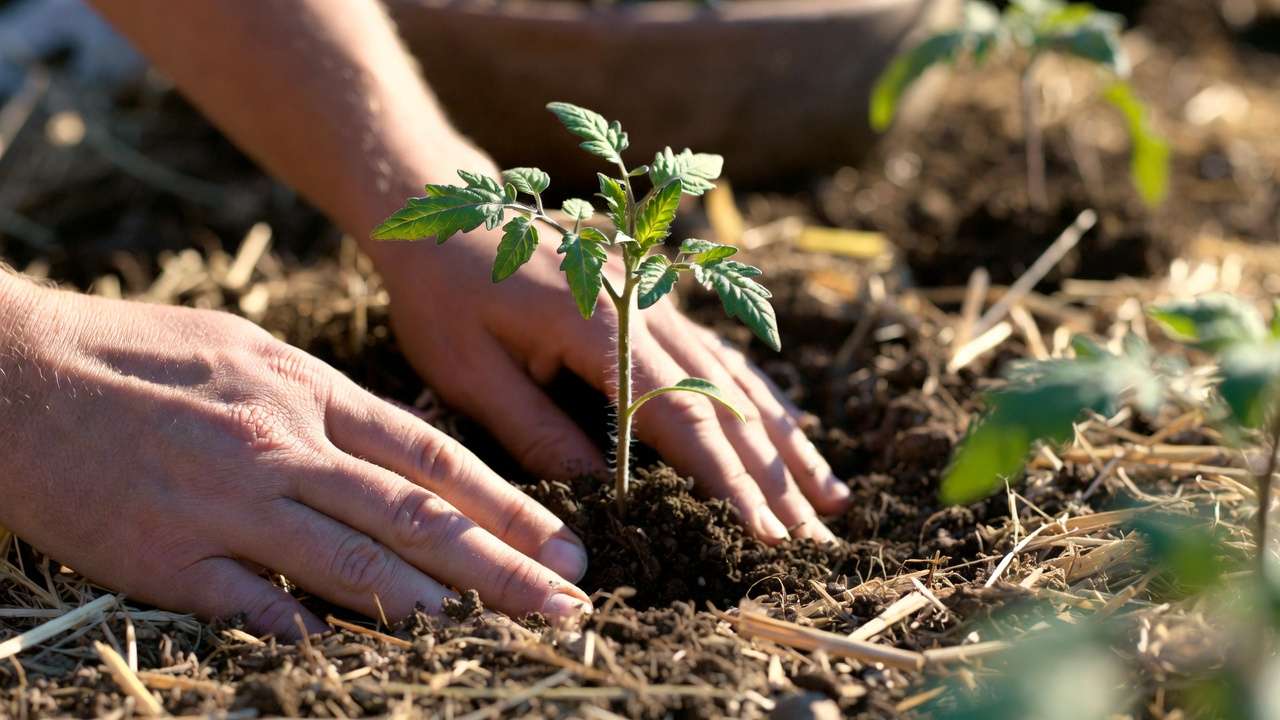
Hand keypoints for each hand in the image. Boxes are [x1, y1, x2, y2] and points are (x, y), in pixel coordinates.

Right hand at [0, 277, 590, 636]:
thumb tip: (408, 457)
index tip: (564, 546)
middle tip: (567, 605)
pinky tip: (350, 650)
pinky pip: (252, 603)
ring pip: (349, 562)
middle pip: (414, 517)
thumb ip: (330, 406)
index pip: (434, 458)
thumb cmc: (142, 355)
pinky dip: (305, 627)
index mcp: (307, 392)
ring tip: (493, 630)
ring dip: (429, 603)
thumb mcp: (252, 352)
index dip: (509, 506)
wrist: (16, 369)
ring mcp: (224, 502)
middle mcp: (280, 445)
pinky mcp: (164, 555)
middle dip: (503, 567)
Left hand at [372, 231, 852, 543]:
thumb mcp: (468, 370)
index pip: (683, 420)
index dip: (729, 483)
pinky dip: (763, 399)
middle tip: (818, 542)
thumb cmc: (442, 291)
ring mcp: (657, 304)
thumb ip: (537, 431)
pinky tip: (793, 429)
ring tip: (829, 499)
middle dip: (776, 480)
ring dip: (786, 445)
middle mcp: (647, 312)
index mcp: (603, 328)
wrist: (442, 206)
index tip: (768, 535)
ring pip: (738, 382)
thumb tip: (603, 491)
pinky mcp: (654, 303)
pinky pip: (722, 357)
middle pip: (728, 405)